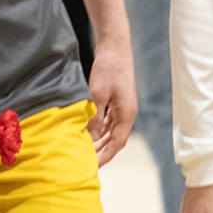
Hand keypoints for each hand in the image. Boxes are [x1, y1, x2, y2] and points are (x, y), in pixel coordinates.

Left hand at [84, 43, 137, 165]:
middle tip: (85, 162)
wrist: (114, 45)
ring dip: (99, 140)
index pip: (117, 143)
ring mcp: (122, 105)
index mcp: (127, 114)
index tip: (93, 166)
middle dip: (102, 151)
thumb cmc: (108, 67)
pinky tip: (87, 131)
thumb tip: (90, 137)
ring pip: (111, 130)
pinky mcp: (116, 98)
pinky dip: (99, 128)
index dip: (105, 156)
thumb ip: (95, 117)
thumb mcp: (98, 94)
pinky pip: (108, 120)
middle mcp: (127, 112)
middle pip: (115, 139)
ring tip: (84, 150)